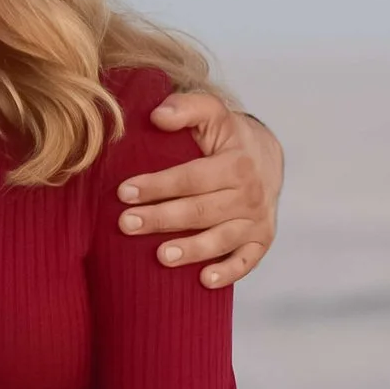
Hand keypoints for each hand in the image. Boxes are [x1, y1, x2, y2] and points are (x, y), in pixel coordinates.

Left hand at [117, 92, 283, 288]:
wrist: (265, 157)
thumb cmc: (227, 138)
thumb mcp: (211, 113)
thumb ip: (185, 108)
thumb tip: (157, 115)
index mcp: (236, 164)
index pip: (190, 178)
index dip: (157, 185)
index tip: (124, 192)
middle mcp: (249, 194)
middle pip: (200, 210)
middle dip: (161, 219)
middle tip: (127, 224)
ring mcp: (256, 221)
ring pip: (221, 239)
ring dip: (192, 250)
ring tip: (161, 256)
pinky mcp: (261, 241)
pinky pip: (246, 261)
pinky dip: (228, 273)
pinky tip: (204, 280)